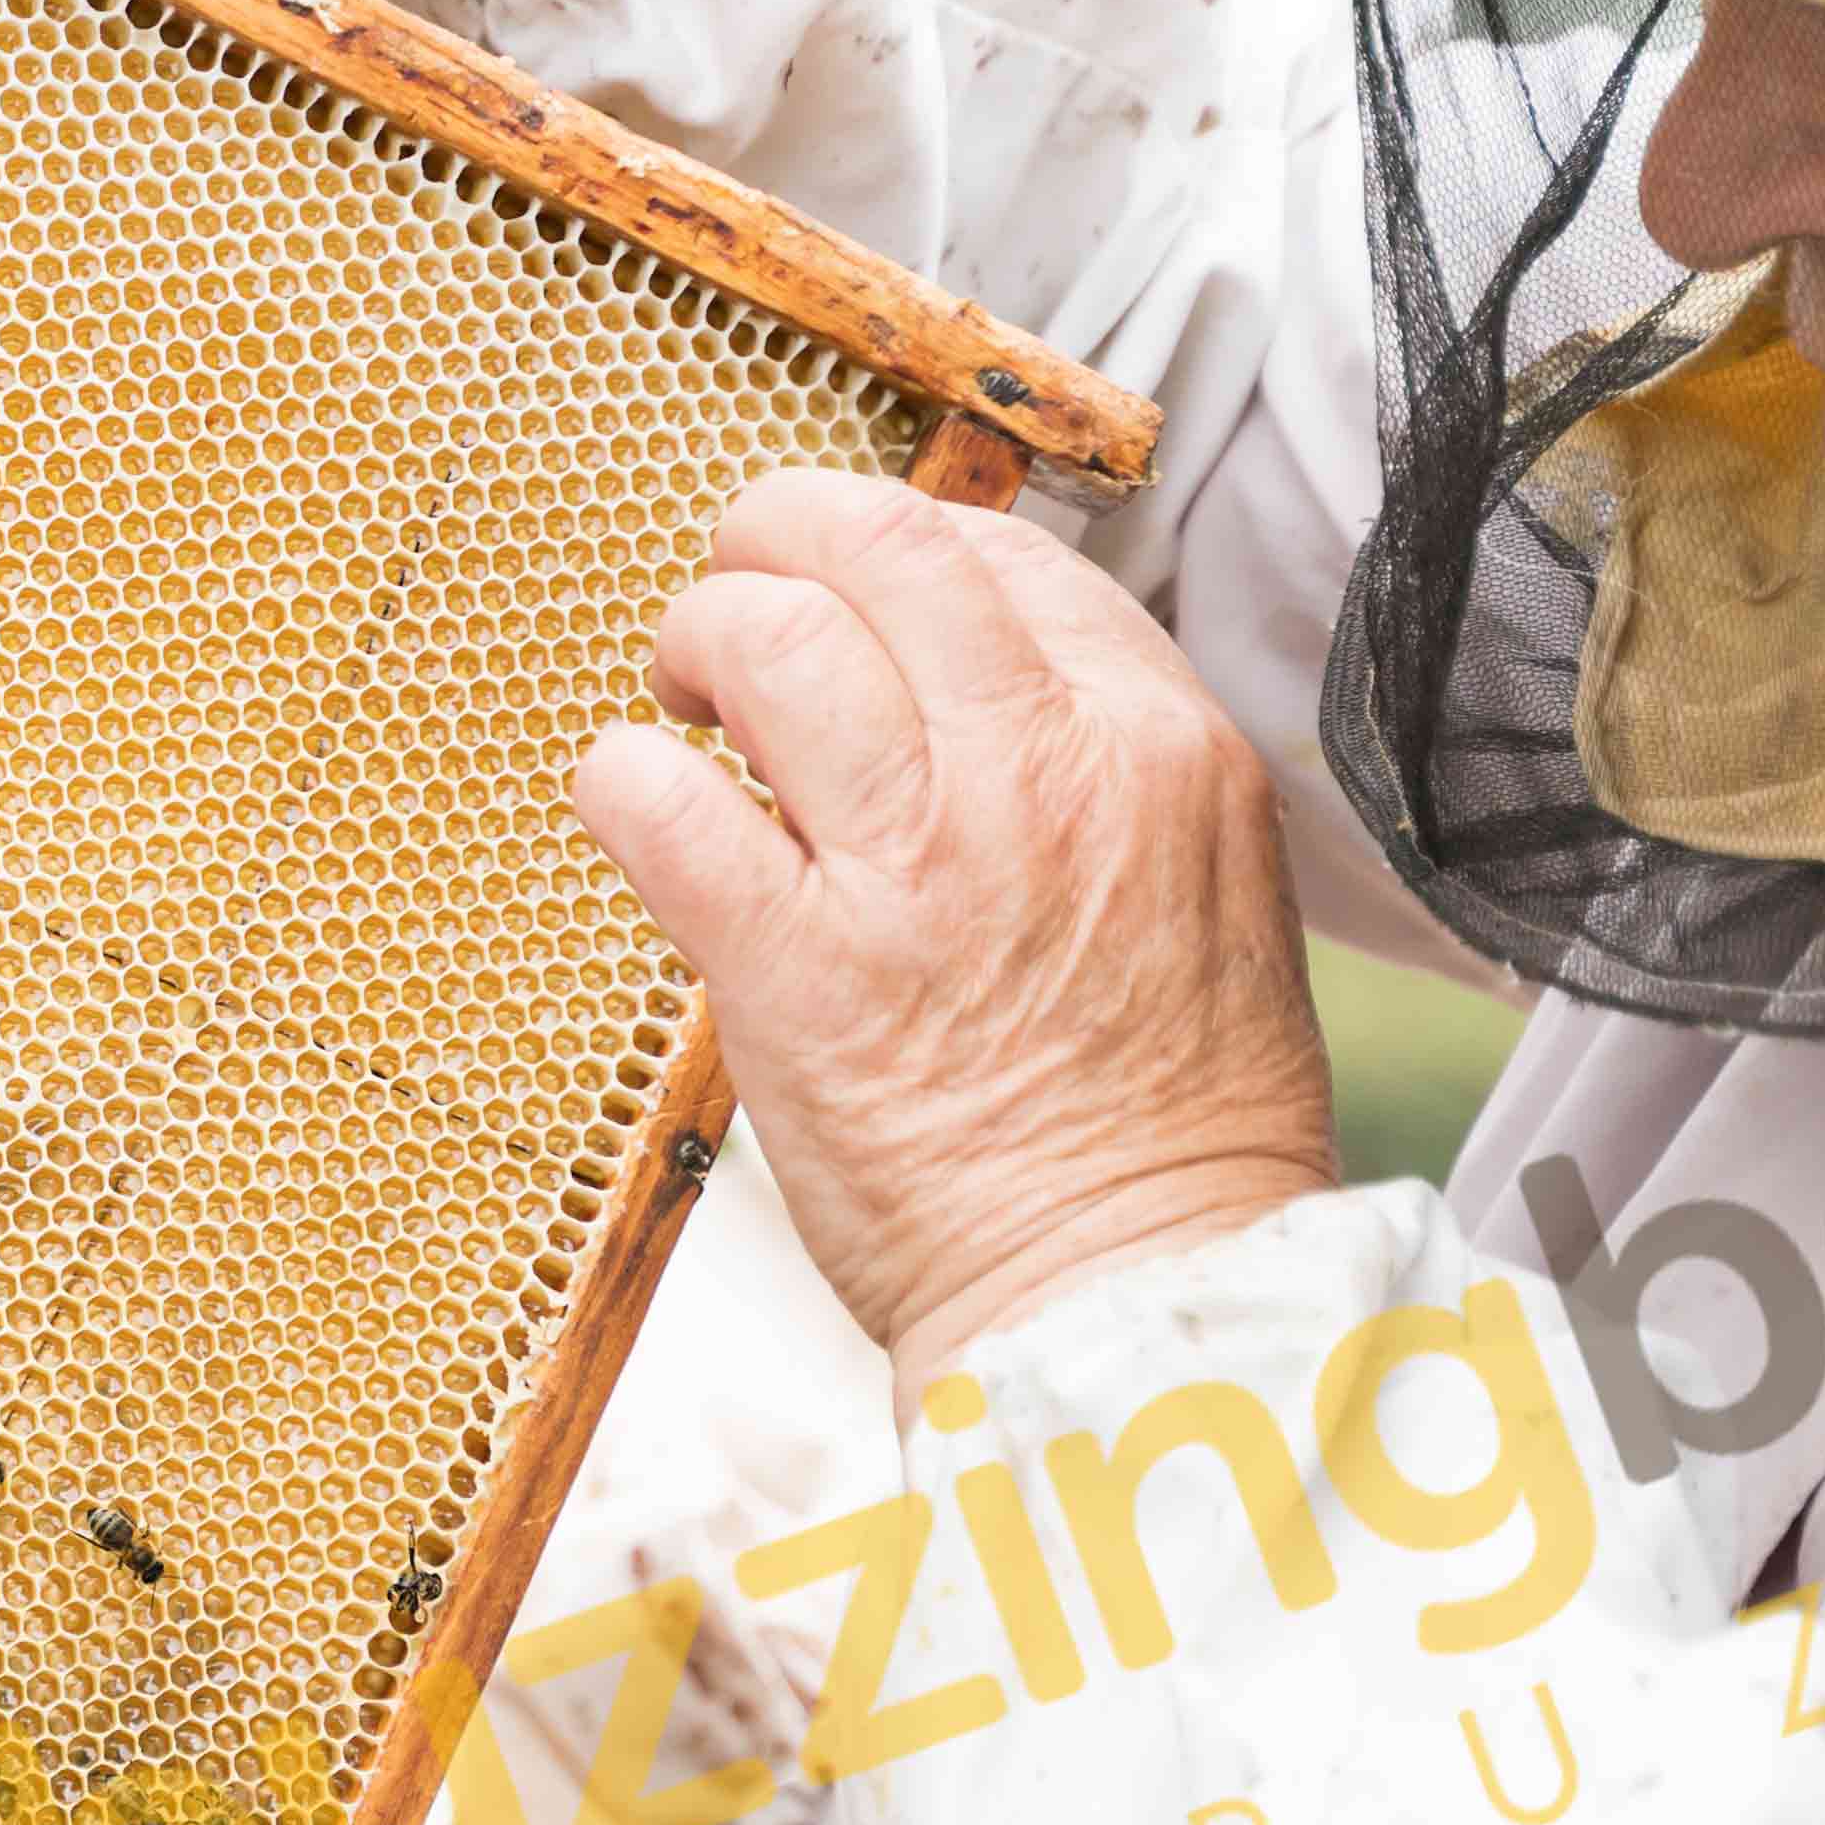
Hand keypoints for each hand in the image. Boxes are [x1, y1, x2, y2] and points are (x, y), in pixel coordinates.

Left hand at [573, 476, 1344, 1388]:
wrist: (1136, 1287)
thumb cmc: (1167, 1116)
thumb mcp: (1200, 881)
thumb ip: (1087, 760)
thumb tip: (945, 676)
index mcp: (1157, 742)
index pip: (998, 552)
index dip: (895, 558)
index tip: (851, 610)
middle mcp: (1044, 771)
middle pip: (876, 537)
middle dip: (774, 540)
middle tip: (738, 612)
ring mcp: (918, 865)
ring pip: (764, 634)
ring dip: (697, 643)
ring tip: (690, 713)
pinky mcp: (798, 970)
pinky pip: (658, 800)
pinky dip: (623, 783)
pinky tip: (647, 816)